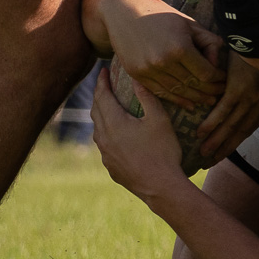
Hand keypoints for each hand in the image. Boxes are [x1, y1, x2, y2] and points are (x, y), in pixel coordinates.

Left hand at [92, 71, 186, 201]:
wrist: (161, 188)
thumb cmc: (163, 151)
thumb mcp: (159, 120)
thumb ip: (147, 97)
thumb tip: (137, 78)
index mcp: (114, 123)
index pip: (102, 96)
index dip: (102, 81)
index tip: (103, 70)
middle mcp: (104, 138)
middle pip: (96, 111)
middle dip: (99, 96)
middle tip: (105, 85)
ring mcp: (106, 155)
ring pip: (98, 130)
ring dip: (101, 116)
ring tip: (108, 108)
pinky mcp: (111, 168)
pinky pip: (104, 146)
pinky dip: (107, 134)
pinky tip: (116, 136)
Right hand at [102, 0, 226, 109]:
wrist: (124, 11)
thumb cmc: (161, 14)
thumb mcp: (189, 23)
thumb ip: (208, 42)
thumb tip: (217, 64)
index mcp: (180, 47)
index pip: (206, 73)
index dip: (218, 79)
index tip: (224, 79)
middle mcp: (163, 62)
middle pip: (193, 85)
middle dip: (210, 91)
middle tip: (220, 94)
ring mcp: (148, 70)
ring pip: (178, 92)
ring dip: (195, 98)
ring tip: (207, 100)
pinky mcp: (137, 75)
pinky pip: (160, 92)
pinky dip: (176, 100)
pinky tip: (189, 104)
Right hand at [194, 50, 258, 159]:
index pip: (248, 129)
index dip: (234, 144)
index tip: (221, 156)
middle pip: (239, 132)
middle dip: (224, 149)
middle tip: (207, 162)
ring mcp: (249, 97)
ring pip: (231, 124)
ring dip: (216, 140)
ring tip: (203, 152)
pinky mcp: (238, 88)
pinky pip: (223, 108)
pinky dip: (212, 121)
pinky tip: (201, 131)